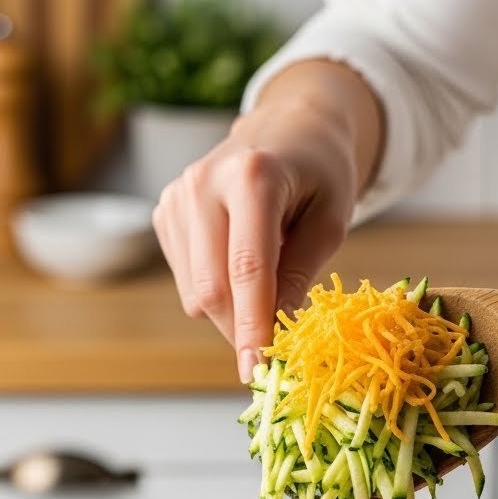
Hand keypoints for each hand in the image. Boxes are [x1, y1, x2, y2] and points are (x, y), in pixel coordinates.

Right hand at [152, 61, 382, 380]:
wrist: (289, 126)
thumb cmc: (320, 174)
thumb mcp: (331, 222)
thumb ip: (301, 274)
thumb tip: (278, 333)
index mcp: (253, 176)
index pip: (247, 269)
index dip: (252, 328)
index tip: (257, 372)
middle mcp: (203, 182)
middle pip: (212, 288)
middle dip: (240, 331)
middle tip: (272, 350)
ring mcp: (177, 196)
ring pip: (196, 293)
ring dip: (230, 314)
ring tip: (266, 286)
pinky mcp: (165, 211)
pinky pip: (188, 281)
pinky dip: (217, 292)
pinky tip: (239, 264)